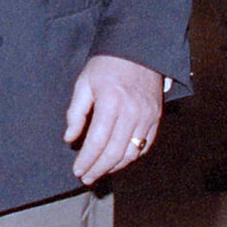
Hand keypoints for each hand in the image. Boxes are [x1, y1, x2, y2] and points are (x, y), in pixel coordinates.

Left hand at [63, 54, 163, 184]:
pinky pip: (145, 145)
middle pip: (114, 151)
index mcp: (111, 102)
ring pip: (131, 153)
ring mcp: (147, 116)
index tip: (77, 170)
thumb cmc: (107, 65)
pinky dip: (131, 157)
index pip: (97, 140)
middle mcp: (132, 112)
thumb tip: (69, 138)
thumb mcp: (84, 82)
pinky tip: (118, 161)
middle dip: (98, 168)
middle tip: (86, 177)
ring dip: (114, 167)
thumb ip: (76, 112)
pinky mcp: (156, 118)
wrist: (139, 50)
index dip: (87, 159)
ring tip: (99, 172)